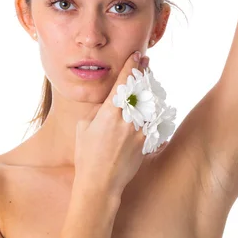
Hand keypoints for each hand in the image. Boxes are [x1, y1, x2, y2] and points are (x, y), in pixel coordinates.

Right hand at [73, 51, 150, 196]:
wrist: (100, 183)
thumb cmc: (87, 155)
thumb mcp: (84, 127)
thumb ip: (97, 112)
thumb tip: (106, 104)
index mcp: (109, 112)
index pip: (123, 82)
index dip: (131, 66)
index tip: (137, 55)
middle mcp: (127, 119)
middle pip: (140, 90)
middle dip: (143, 74)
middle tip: (147, 62)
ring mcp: (138, 131)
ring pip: (149, 104)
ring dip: (149, 92)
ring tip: (149, 83)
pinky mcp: (145, 143)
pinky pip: (151, 122)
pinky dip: (152, 112)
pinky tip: (153, 107)